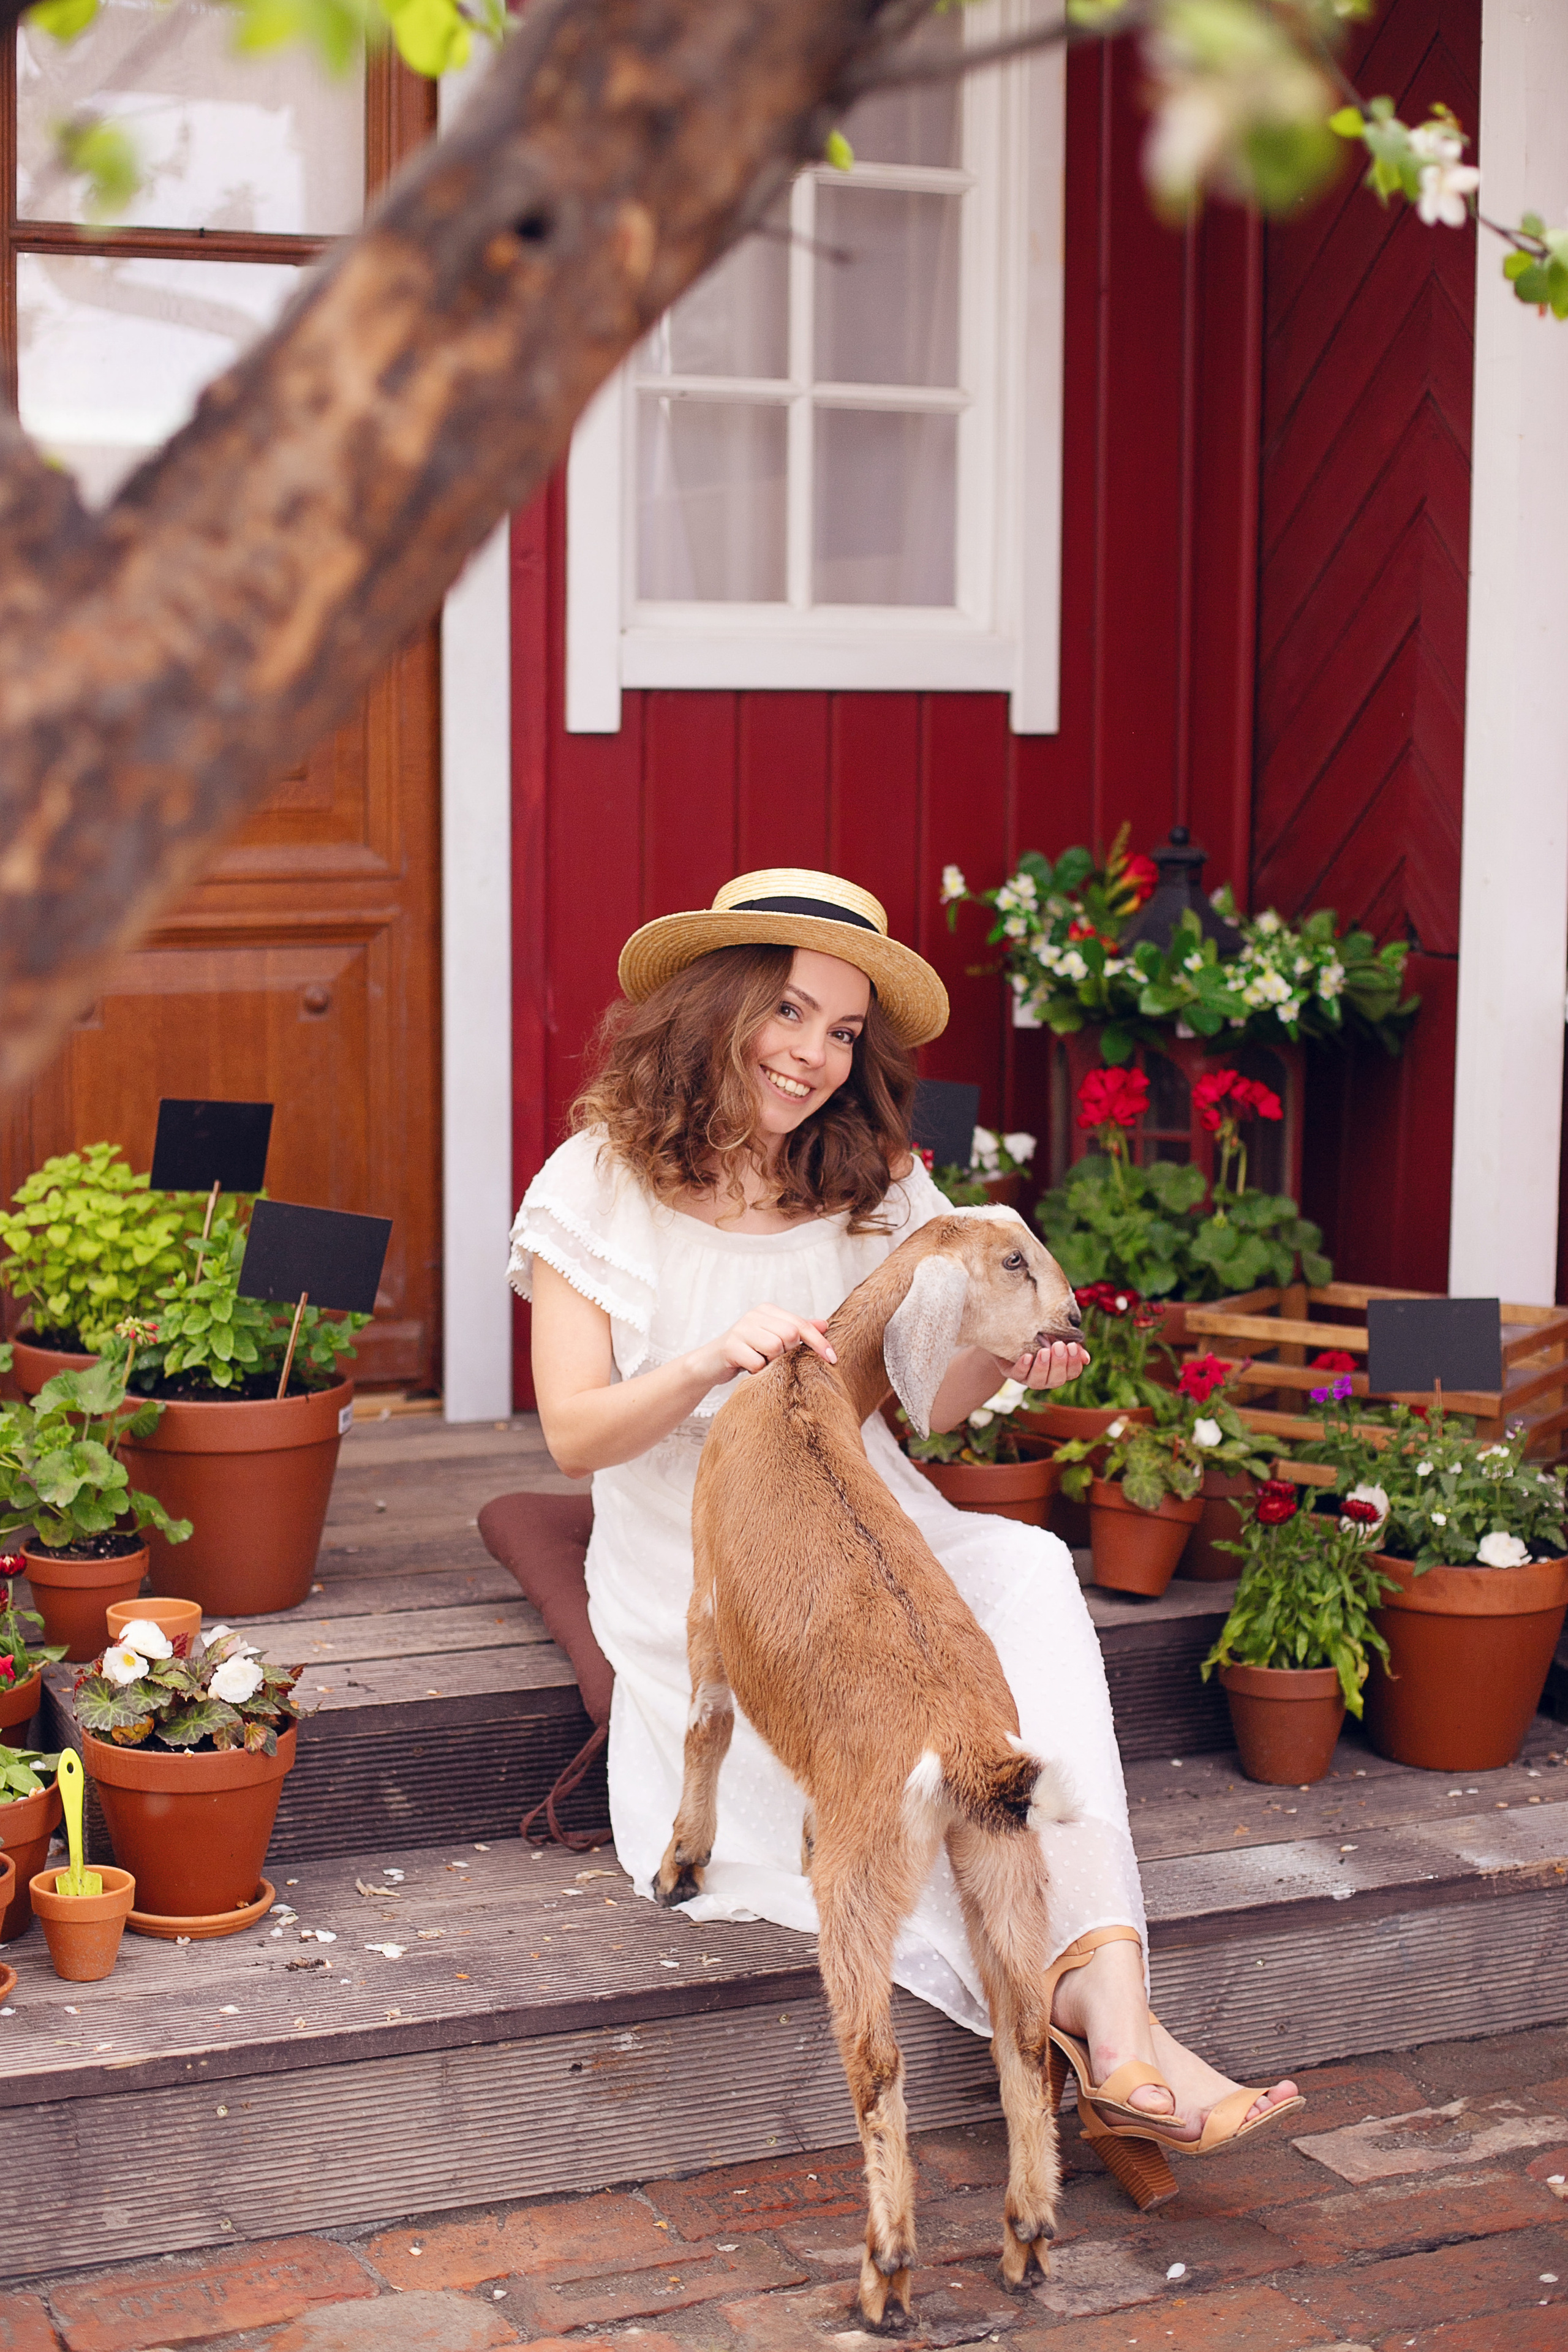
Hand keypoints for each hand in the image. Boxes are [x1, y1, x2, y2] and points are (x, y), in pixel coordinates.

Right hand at [694, 1306, 836, 1385]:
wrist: (710, 1364)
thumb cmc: (747, 1352)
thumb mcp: (774, 1339)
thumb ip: (798, 1332)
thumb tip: (825, 1324)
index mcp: (768, 1311)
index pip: (801, 1324)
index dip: (819, 1341)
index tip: (833, 1359)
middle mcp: (755, 1315)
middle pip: (790, 1335)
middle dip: (787, 1353)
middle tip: (774, 1360)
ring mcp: (741, 1329)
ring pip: (775, 1348)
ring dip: (771, 1363)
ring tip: (761, 1363)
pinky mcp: (730, 1346)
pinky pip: (757, 1363)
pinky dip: (758, 1372)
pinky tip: (749, 1369)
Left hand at [1003, 1339, 1090, 1391]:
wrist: (1012, 1333)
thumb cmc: (1040, 1335)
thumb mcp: (1057, 1337)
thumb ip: (1070, 1346)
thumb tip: (1085, 1358)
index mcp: (1059, 1370)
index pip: (1072, 1373)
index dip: (1074, 1362)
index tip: (1072, 1345)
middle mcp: (1045, 1378)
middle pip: (1056, 1380)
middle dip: (1059, 1364)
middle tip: (1058, 1346)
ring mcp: (1028, 1378)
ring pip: (1037, 1382)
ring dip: (1042, 1368)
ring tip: (1044, 1351)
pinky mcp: (1011, 1373)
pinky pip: (1017, 1374)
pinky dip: (1023, 1367)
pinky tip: (1027, 1356)